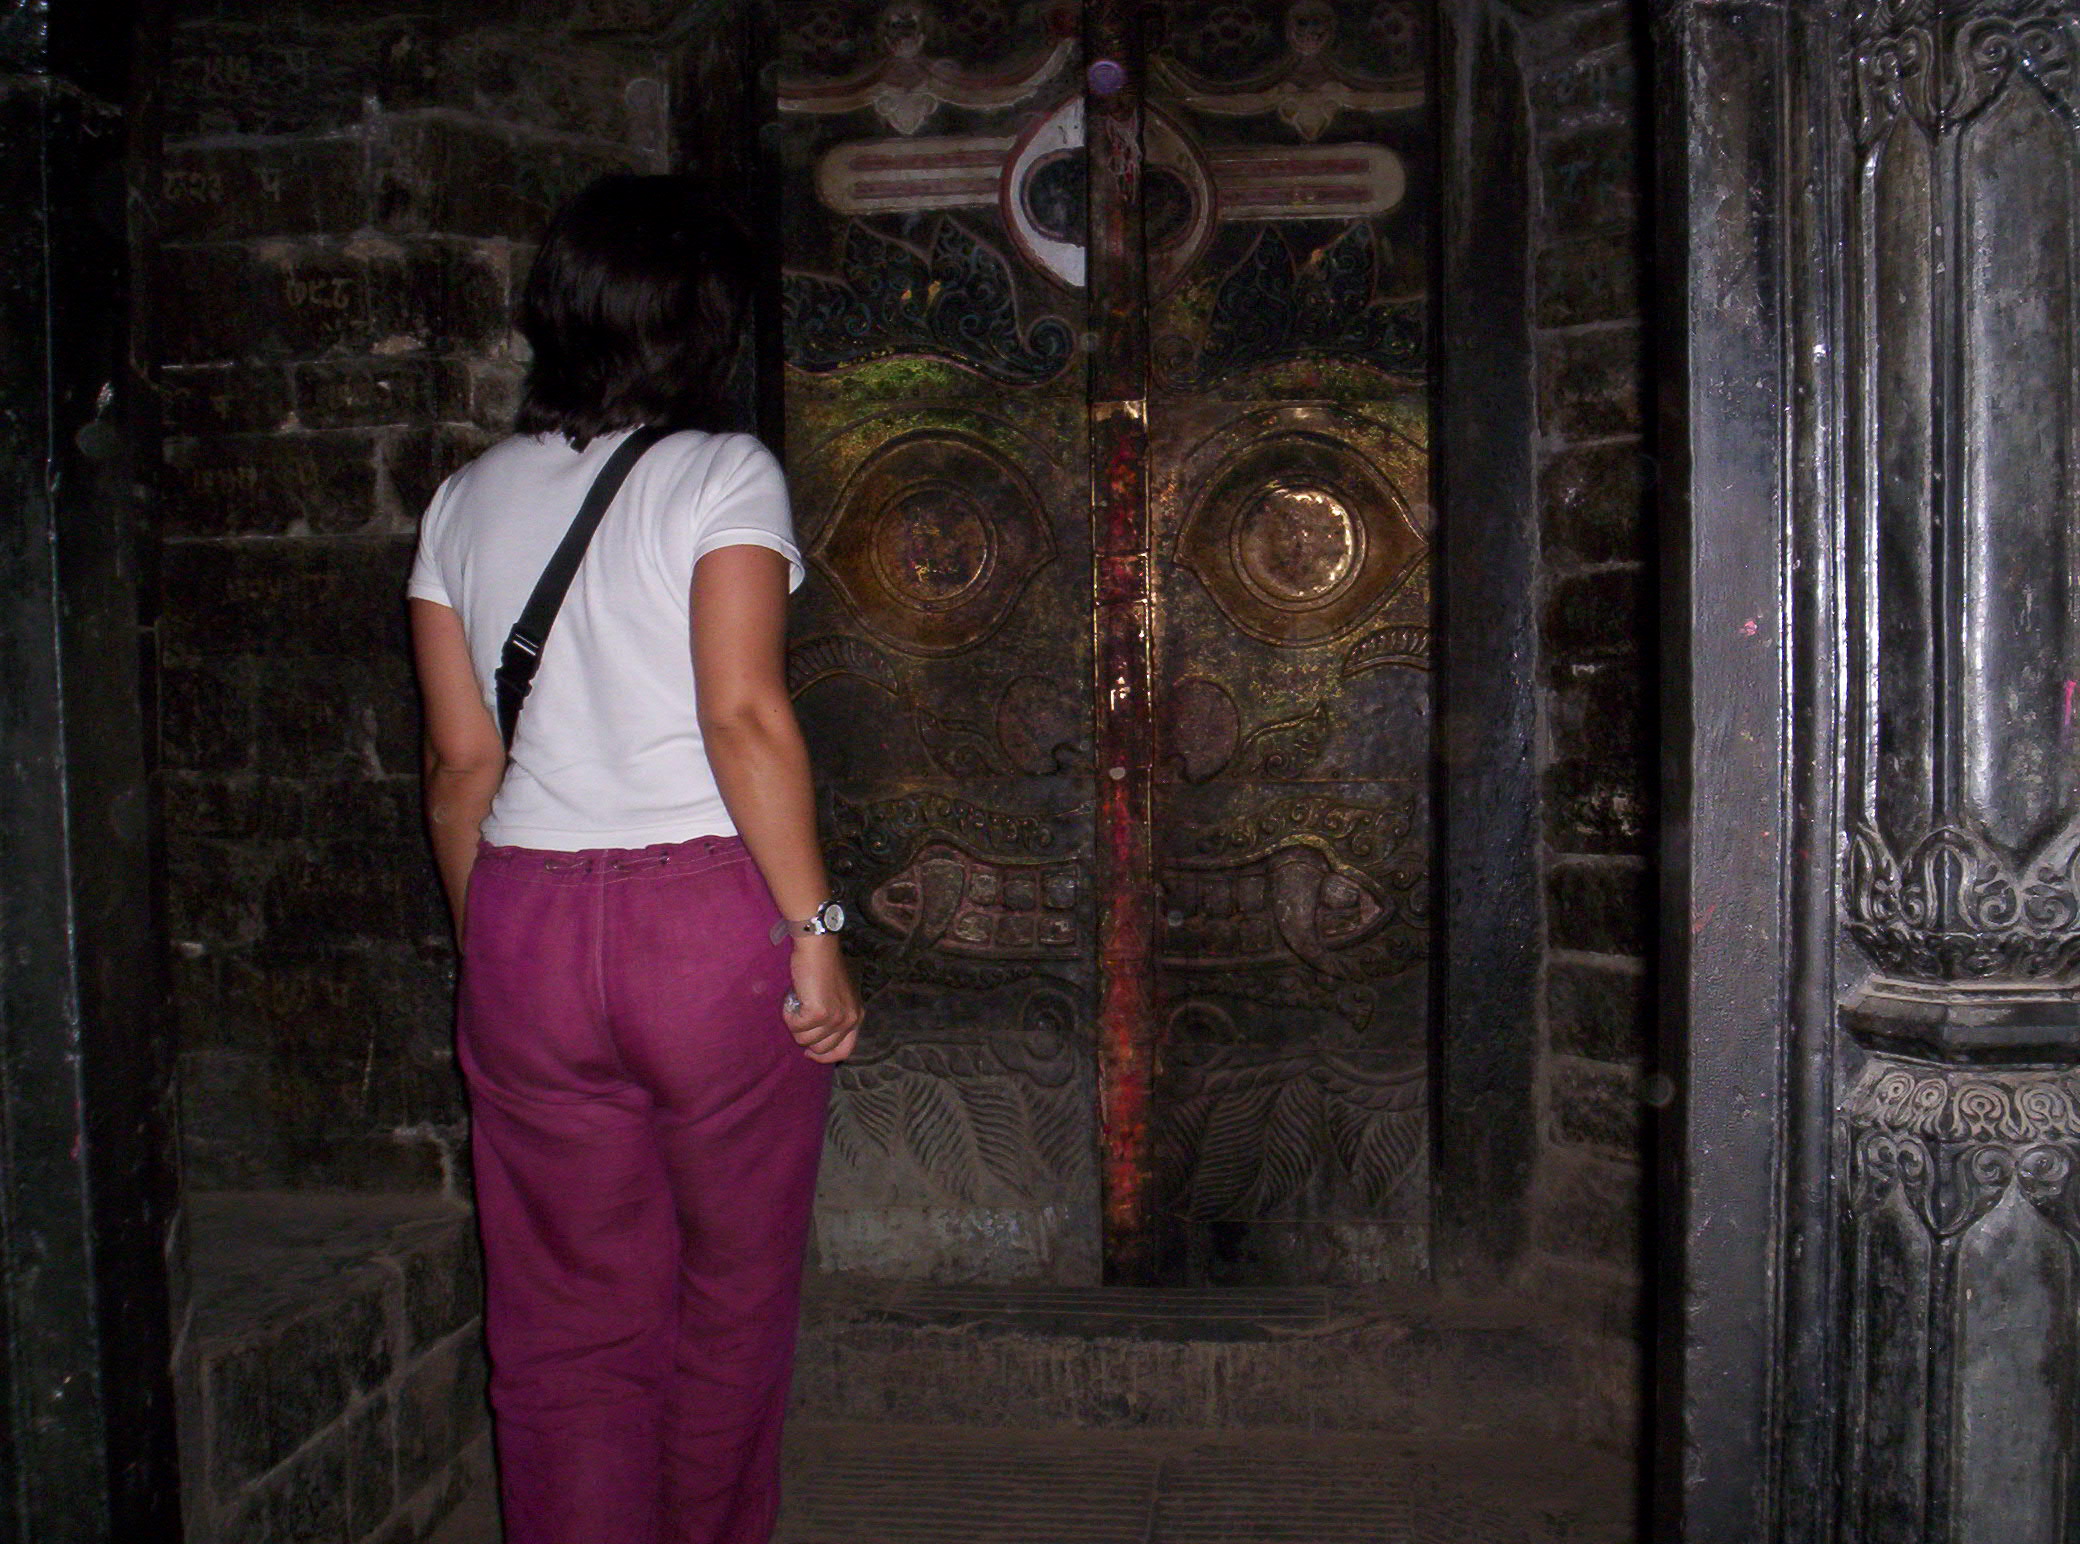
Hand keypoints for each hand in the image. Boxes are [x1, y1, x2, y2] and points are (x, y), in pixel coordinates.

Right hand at [782, 934, 861, 1062]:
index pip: (844, 1052)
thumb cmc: (824, 967)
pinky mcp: (819, 1013)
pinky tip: (793, 998)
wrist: (818, 947)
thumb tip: (816, 1039)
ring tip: (797, 1002)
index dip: (824, 1056)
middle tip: (799, 1017)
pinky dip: (788, 1014)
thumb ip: (835, 1016)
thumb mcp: (839, 996)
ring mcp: (835, 1018)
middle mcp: (850, 1020)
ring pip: (804, 1039)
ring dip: (795, 1023)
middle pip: (821, 1049)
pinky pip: (795, 1026)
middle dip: (805, 1036)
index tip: (809, 1051)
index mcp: (856, 1017)